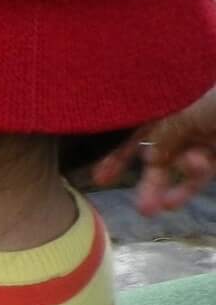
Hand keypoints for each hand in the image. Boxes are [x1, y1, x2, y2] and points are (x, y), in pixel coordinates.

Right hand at [95, 87, 215, 214]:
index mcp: (171, 99)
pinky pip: (202, 171)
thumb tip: (148, 158)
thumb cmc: (215, 96)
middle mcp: (186, 115)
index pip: (137, 126)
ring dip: (167, 187)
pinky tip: (174, 199)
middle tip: (139, 208)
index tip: (101, 178)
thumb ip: (164, 134)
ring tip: (156, 208)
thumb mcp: (184, 112)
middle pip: (159, 150)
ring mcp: (207, 132)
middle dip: (148, 179)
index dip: (118, 152)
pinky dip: (189, 184)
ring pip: (180, 165)